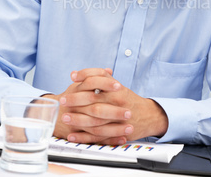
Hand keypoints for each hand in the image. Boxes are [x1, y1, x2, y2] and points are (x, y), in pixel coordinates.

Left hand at [44, 68, 167, 144]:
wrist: (148, 116)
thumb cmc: (127, 99)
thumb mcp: (116, 85)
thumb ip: (97, 78)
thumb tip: (75, 74)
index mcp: (117, 88)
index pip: (99, 79)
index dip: (85, 76)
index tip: (72, 77)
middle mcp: (117, 101)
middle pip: (94, 100)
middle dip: (76, 100)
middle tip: (63, 100)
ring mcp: (117, 118)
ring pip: (95, 120)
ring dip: (78, 119)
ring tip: (65, 117)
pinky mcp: (116, 133)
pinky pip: (97, 136)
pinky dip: (83, 137)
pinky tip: (72, 135)